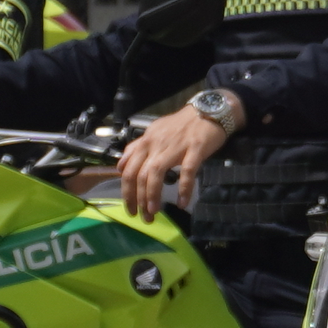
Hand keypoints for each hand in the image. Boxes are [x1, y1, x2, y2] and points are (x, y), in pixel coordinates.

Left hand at [115, 101, 240, 220]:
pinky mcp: (195, 150)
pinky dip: (184, 189)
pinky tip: (182, 203)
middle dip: (137, 199)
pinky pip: (187, 172)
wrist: (207, 111)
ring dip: (152, 195)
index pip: (128, 169)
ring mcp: (175, 147)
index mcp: (146, 142)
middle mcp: (156, 145)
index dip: (126, 191)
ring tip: (153, 212)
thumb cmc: (181, 125)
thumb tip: (121, 166)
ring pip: (156, 173)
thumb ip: (136, 149)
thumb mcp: (154, 132)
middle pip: (139, 175)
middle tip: (142, 217)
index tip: (130, 207)